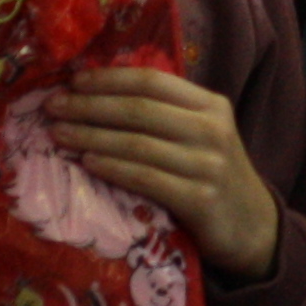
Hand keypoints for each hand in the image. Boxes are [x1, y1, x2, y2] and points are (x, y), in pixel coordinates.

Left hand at [55, 69, 280, 280]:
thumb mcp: (201, 134)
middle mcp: (211, 129)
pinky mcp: (199, 199)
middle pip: (140, 110)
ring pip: (137, 144)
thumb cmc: (213, 174)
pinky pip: (145, 179)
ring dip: (92, 137)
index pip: (152, 81)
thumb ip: (165, 114)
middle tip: (53, 107)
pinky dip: (112, 168)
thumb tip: (99, 94)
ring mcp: (208, 165)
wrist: (252, 226)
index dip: (109, 79)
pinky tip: (86, 163)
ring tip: (59, 135)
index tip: (73, 82)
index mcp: (211, 105)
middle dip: (90, 106)